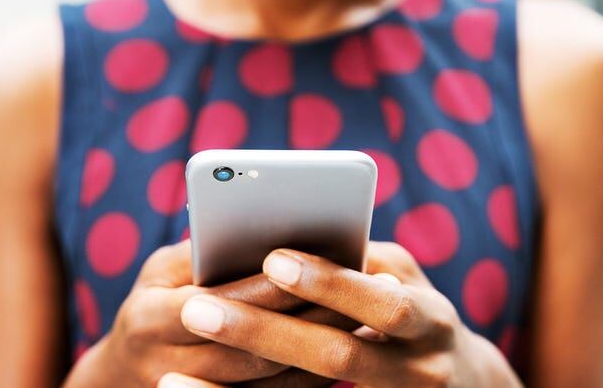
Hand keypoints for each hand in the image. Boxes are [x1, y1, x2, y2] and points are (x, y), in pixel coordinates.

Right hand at [64, 240, 352, 386]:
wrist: (122, 374)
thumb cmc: (152, 303)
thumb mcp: (162, 272)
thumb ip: (203, 254)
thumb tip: (258, 229)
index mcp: (151, 320)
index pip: (224, 304)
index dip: (274, 288)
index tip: (320, 264)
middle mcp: (167, 366)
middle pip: (251, 351)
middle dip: (306, 322)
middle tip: (357, 297)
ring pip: (266, 383)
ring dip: (316, 354)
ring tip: (360, 323)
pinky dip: (308, 380)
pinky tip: (340, 353)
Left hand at [171, 242, 521, 387]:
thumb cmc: (419, 316)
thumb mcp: (409, 281)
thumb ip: (365, 260)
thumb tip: (306, 229)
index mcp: (433, 321)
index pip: (382, 304)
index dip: (329, 282)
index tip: (272, 258)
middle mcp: (421, 371)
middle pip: (338, 357)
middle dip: (264, 333)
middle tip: (197, 310)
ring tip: (170, 380)